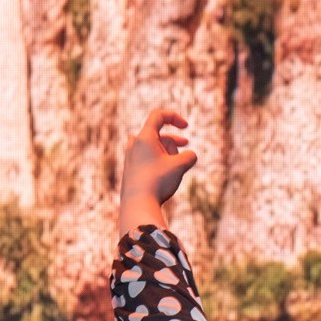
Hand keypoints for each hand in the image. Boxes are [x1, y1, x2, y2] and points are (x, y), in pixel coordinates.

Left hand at [119, 109, 196, 227]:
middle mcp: (134, 144)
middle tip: (183, 153)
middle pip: (158, 135)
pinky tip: (164, 176)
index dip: (174, 117)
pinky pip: (147, 159)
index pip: (158, 115)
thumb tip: (190, 156)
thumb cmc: (158, 182)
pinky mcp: (130, 170)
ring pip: (152, 148)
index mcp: (144, 137)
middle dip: (173, 143)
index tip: (186, 127)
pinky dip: (158, 162)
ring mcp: (130, 157)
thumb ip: (190, 156)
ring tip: (174, 168)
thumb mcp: (180, 167)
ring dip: (166, 153)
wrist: (138, 205)